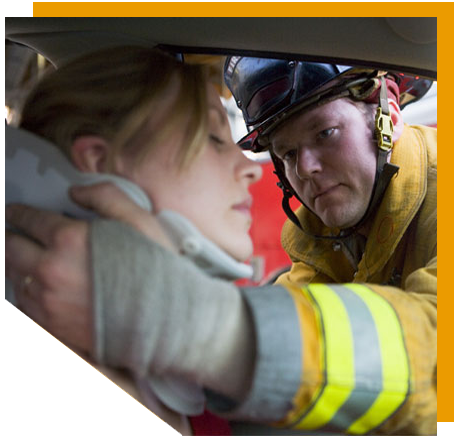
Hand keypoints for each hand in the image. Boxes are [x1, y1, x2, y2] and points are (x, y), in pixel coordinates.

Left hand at [5, 182, 173, 356]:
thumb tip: (76, 192)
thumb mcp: (141, 221)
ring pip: (13, 277)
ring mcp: (49, 301)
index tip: (14, 211)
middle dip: (8, 235)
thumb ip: (107, 196)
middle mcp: (51, 270)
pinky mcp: (54, 325)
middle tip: (9, 231)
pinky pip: (23, 303)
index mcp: (70, 240)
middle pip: (10, 248)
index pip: (30, 219)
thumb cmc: (158, 272)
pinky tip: (32, 284)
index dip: (18, 212)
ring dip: (12, 262)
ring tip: (17, 255)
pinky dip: (23, 289)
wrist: (166, 323)